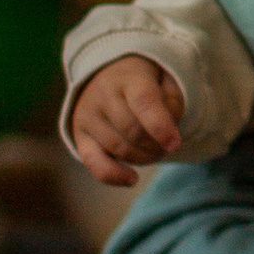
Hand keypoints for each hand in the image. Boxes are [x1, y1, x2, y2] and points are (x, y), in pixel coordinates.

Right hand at [71, 55, 183, 187]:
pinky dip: (115, 176)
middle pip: (134, 131)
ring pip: (120, 149)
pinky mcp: (78, 135)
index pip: (144, 102)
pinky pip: (94, 163)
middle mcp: (103, 94)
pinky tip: (133, 179)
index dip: (161, 126)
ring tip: (154, 152)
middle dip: (157, 146)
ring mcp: (87, 115)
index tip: (175, 144)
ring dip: (144, 158)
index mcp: (129, 77)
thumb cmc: (144, 82)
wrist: (107, 74)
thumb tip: (167, 134)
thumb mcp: (165, 81)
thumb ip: (173, 102)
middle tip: (167, 146)